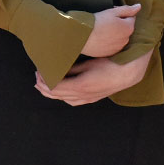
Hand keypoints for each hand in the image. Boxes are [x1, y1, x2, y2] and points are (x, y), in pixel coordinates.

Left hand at [34, 55, 151, 105]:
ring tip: (43, 86)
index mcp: (80, 85)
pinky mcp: (92, 99)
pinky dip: (63, 97)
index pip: (56, 86)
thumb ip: (72, 68)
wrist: (127, 73)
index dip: (45, 81)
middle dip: (44, 87)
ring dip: (52, 94)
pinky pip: (73, 101)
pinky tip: (60, 93)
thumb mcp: (88, 63)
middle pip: (58, 94)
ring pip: (64, 99)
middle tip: (36, 78)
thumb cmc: (108, 64)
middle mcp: (83, 95)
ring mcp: (88, 98)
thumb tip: (58, 69)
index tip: (38, 72)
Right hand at [81, 3, 140, 57]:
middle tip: (106, 21)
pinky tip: (101, 38)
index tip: (112, 14)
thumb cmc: (97, 22)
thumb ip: (127, 9)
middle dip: (119, 24)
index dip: (122, 14)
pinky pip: (114, 46)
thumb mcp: (112, 12)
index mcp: (129, 28)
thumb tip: (139, 6)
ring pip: (120, 38)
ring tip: (102, 30)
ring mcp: (119, 48)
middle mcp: (126, 39)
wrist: (83, 37)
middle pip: (126, 29)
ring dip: (115, 34)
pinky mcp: (111, 53)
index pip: (131, 18)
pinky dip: (110, 42)